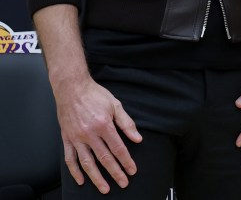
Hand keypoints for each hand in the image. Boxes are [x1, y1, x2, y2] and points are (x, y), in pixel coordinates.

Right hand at [54, 76, 141, 192]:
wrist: (71, 88)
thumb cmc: (94, 95)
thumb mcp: (115, 105)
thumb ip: (126, 123)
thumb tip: (137, 138)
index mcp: (103, 125)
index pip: (118, 148)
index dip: (126, 161)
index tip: (132, 170)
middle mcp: (89, 134)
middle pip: (104, 158)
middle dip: (115, 173)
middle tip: (123, 183)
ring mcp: (76, 138)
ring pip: (87, 163)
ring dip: (96, 177)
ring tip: (104, 188)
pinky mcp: (66, 139)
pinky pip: (70, 159)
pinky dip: (75, 171)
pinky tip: (81, 180)